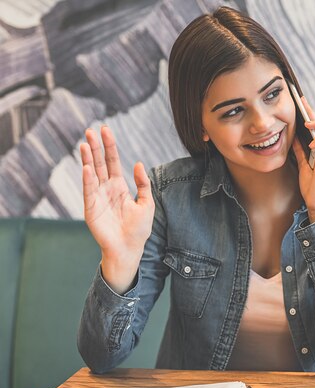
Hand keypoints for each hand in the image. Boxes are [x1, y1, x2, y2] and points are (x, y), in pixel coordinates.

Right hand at [80, 126, 154, 292]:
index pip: (112, 161)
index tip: (105, 130)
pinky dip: (88, 179)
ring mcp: (97, 198)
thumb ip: (143, 184)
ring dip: (88, 159)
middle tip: (90, 130)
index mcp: (119, 186)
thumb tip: (138, 163)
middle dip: (95, 147)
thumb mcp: (147, 203)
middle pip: (99, 163)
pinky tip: (87, 167)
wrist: (129, 248)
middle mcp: (106, 189)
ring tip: (85, 143)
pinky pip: (89, 191)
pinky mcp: (91, 209)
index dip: (109, 146)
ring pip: (91, 174)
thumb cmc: (138, 229)